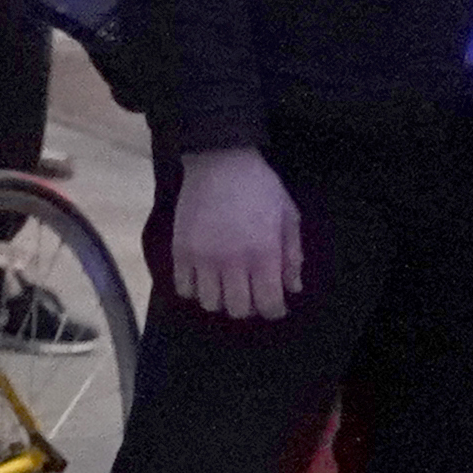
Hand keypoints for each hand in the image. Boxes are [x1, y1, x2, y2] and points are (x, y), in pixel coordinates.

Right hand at [165, 146, 306, 321]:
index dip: (274, 310)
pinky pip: (183, 288)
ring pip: (209, 303)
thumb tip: (292, 288)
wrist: (218, 162)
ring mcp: (202, 259)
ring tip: (225, 287)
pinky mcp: (180, 252)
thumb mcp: (288, 215)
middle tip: (251, 295)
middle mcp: (231, 262)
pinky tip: (203, 278)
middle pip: (237, 309)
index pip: (268, 302)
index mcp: (263, 253)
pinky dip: (194, 290)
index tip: (275, 305)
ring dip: (220, 300)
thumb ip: (292, 254)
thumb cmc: (260, 187)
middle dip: (248, 308)